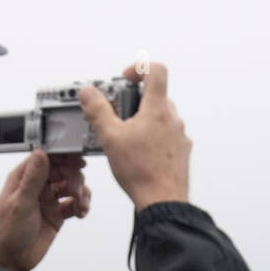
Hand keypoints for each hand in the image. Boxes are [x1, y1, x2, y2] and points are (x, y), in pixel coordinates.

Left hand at [0, 150, 89, 270]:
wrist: (10, 259)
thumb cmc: (6, 232)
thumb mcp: (21, 203)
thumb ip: (33, 179)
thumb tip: (41, 154)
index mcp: (23, 178)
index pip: (46, 159)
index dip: (64, 157)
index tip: (78, 161)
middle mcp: (37, 186)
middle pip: (63, 171)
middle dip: (74, 179)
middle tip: (77, 192)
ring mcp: (47, 200)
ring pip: (71, 187)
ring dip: (80, 193)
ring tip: (81, 205)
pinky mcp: (56, 214)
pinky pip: (74, 204)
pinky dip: (81, 206)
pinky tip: (81, 213)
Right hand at [78, 62, 190, 211]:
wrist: (163, 202)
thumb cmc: (142, 173)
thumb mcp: (110, 138)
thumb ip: (98, 111)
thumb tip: (88, 93)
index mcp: (158, 109)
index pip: (156, 71)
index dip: (139, 69)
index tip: (125, 79)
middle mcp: (173, 119)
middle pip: (155, 96)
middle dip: (134, 102)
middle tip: (117, 115)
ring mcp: (180, 137)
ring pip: (161, 118)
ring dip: (143, 122)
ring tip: (125, 139)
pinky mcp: (181, 153)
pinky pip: (166, 137)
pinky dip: (151, 139)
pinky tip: (138, 155)